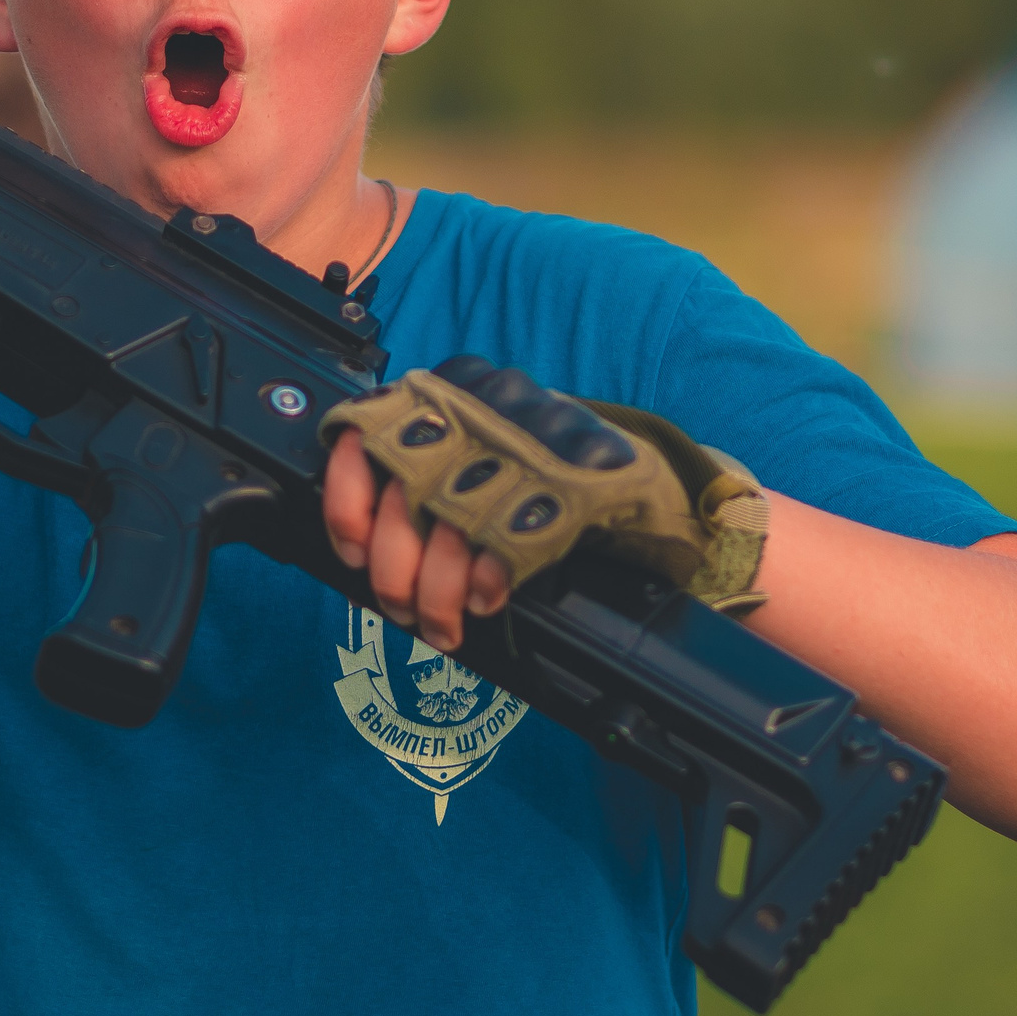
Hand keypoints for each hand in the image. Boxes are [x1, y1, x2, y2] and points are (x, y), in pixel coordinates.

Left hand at [320, 357, 768, 654]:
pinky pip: (511, 541)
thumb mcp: (478, 462)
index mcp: (455, 392)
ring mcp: (537, 440)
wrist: (667, 494)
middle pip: (408, 494)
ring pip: (453, 527)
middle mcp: (490, 405)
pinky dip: (493, 581)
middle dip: (396, 571)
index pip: (370, 432)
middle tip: (404, 611)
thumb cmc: (555, 484)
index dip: (349, 502)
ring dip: (440, 593)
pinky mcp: (583, 482)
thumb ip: (423, 476)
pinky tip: (492, 599)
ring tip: (444, 624)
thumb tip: (361, 534)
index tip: (352, 552)